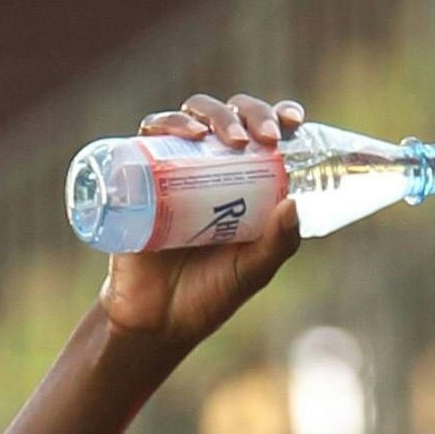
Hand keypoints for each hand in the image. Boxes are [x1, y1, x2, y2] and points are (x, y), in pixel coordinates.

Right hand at [98, 93, 305, 348]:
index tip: (292, 120)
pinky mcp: (140, 175)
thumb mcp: (253, 271)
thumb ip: (278, 243)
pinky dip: (168, 122)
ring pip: (193, 116)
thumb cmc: (209, 294)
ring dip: (215, 113)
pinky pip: (150, 134)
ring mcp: (174, 169)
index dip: (278, 115)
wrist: (156, 321)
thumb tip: (294, 202)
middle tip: (264, 138)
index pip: (263, 135)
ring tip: (232, 139)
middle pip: (231, 117)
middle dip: (251, 112)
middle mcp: (210, 169)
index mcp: (245, 184)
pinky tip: (187, 133)